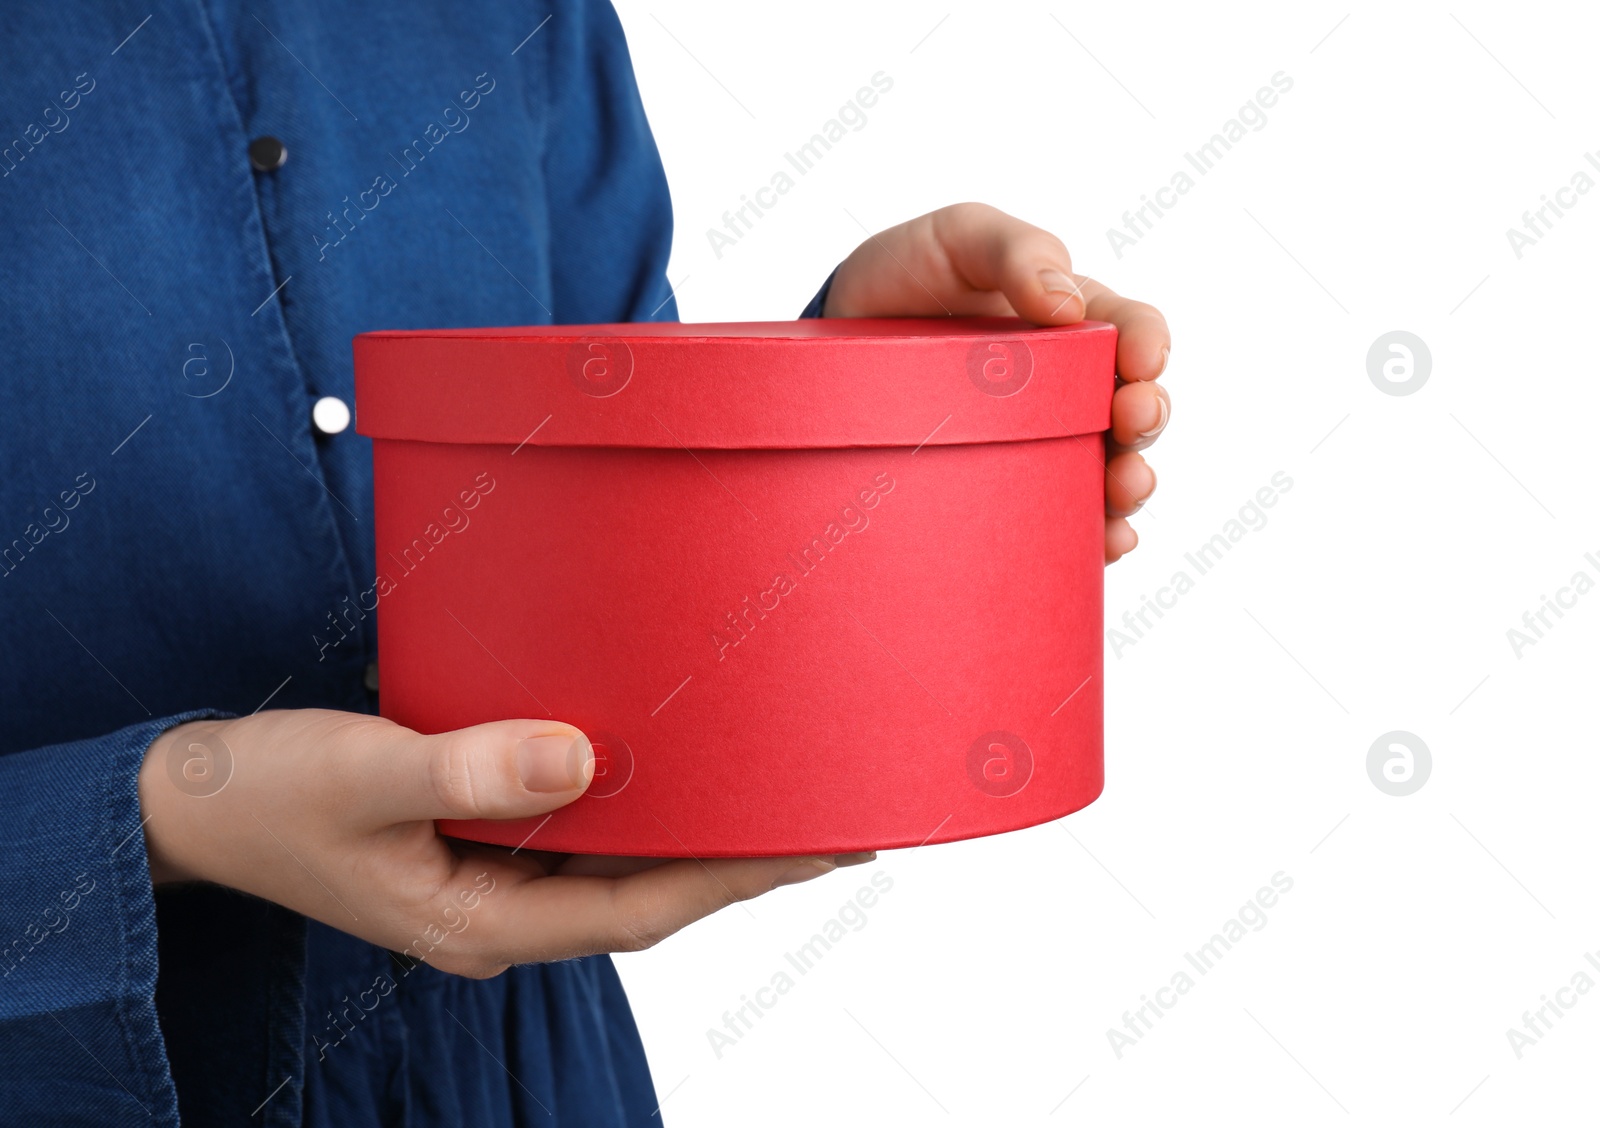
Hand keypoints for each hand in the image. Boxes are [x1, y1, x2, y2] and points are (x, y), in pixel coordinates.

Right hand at [139, 710, 859, 976]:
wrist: (189, 800)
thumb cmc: (263, 793)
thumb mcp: (361, 775)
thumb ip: (471, 768)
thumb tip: (585, 758)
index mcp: (479, 923)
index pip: (640, 909)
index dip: (735, 880)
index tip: (819, 846)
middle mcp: (499, 915)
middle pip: (646, 893)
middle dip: (739, 860)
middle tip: (830, 812)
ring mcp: (490, 883)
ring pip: (617, 865)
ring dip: (694, 832)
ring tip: (772, 790)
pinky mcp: (476, 846)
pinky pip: (577, 835)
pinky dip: (634, 807)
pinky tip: (669, 771)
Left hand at [825, 203, 1169, 562]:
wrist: (840, 336)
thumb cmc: (910, 272)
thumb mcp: (960, 237)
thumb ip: (1016, 250)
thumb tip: (1067, 307)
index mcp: (1074, 320)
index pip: (1133, 330)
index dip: (1149, 345)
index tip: (1141, 362)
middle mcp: (1069, 387)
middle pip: (1133, 409)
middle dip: (1148, 420)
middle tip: (1132, 425)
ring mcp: (1041, 440)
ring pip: (1107, 471)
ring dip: (1129, 487)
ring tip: (1121, 494)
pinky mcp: (1007, 486)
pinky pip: (1060, 519)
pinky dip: (1093, 537)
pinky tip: (1103, 546)